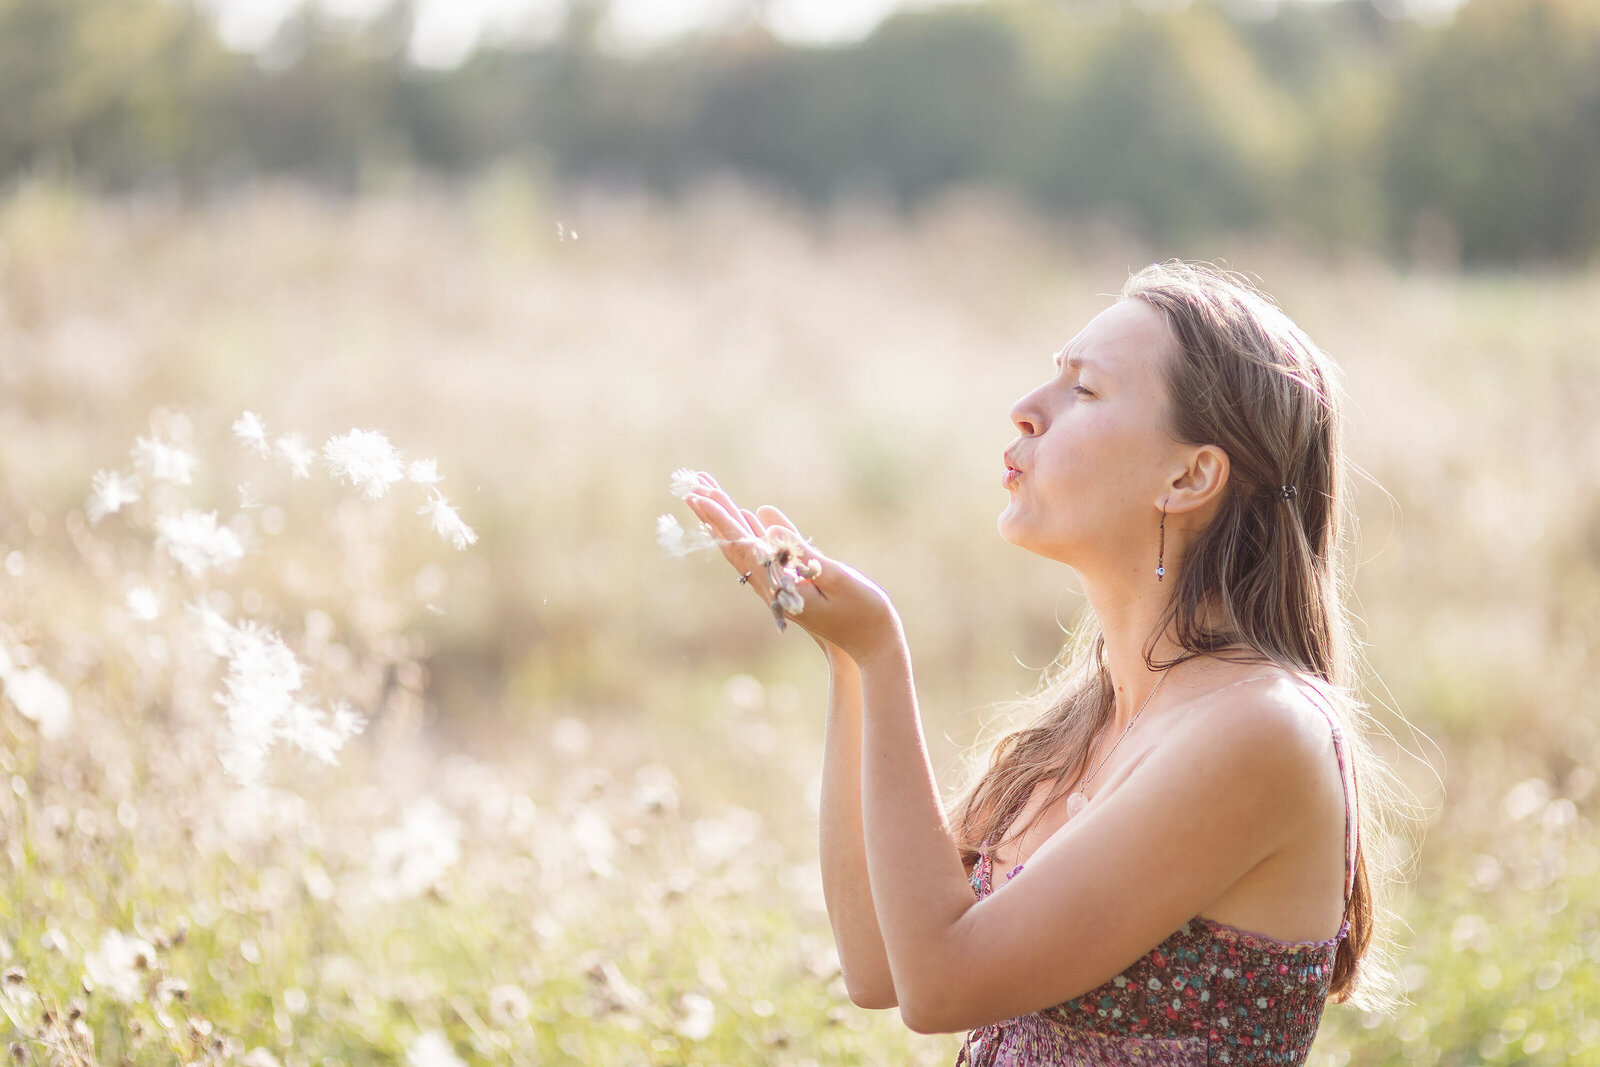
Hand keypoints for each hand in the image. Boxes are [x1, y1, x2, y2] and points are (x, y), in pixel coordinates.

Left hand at [683, 474, 902, 666]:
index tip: (699, 497)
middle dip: (714, 512)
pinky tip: (744, 515)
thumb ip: (801, 552)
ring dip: (727, 520)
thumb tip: (769, 526)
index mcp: (780, 585)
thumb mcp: (835, 578)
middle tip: (692, 483)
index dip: (720, 519)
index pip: (743, 546)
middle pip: (735, 544)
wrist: (871, 644)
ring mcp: (778, 587)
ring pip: (745, 548)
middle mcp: (771, 587)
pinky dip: (750, 532)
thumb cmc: (862, 610)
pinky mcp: (790, 586)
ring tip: (708, 493)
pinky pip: (763, 554)